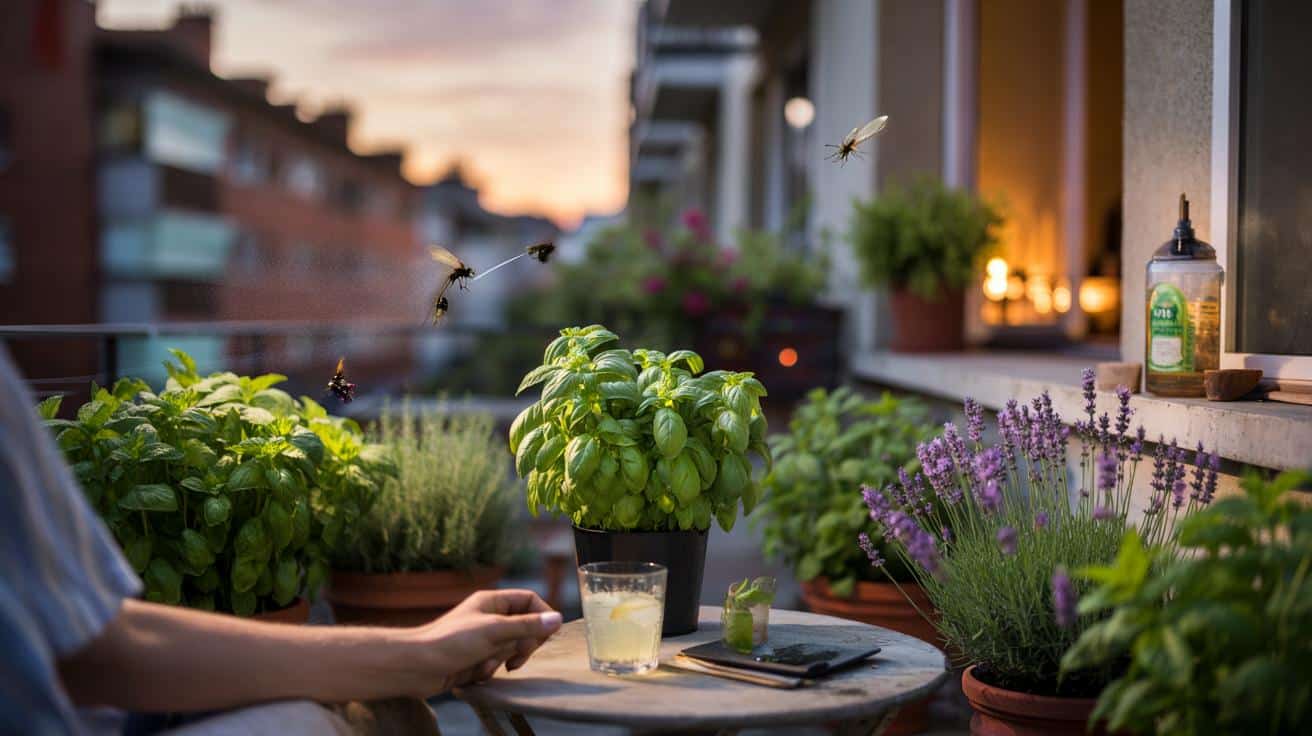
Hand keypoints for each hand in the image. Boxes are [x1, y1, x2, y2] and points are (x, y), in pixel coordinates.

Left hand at [408, 589, 561, 692]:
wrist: (417, 667)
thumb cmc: (451, 642)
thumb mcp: (494, 631)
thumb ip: (527, 626)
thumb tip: (557, 619)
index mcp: (492, 601)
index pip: (529, 601)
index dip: (541, 616)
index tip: (546, 635)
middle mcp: (489, 617)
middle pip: (524, 627)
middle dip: (521, 645)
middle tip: (515, 655)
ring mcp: (483, 638)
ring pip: (511, 648)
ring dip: (502, 659)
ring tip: (485, 663)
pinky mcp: (476, 658)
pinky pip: (497, 663)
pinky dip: (490, 669)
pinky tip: (475, 672)